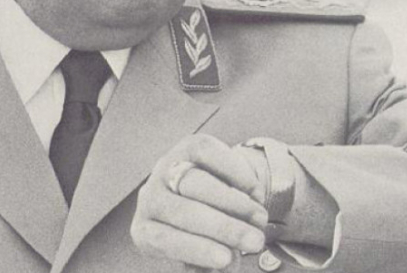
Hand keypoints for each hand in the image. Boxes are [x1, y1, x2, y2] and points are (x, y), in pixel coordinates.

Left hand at [131, 134, 268, 269]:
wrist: (212, 194)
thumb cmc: (205, 233)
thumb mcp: (203, 253)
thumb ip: (211, 262)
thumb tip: (228, 264)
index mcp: (146, 231)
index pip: (165, 240)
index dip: (197, 249)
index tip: (227, 259)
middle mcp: (150, 198)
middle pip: (185, 212)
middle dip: (224, 228)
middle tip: (255, 241)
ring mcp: (166, 168)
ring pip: (198, 184)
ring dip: (235, 204)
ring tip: (260, 219)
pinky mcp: (188, 146)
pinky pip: (210, 155)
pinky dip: (236, 174)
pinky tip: (254, 193)